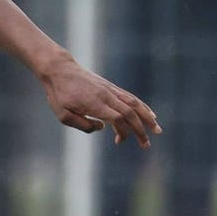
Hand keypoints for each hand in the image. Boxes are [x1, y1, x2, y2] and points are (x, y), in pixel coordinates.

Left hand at [38, 54, 160, 148]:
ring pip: (134, 103)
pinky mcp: (110, 87)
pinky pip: (130, 97)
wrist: (60, 70)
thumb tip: (102, 128)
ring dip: (147, 117)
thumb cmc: (59, 94)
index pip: (118, 118)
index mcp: (95, 104)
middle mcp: (107, 96)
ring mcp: (110, 90)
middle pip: (130, 113)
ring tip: (157, 129)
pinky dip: (141, 106)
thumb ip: (83, 125)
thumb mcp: (63, 115)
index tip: (118, 142)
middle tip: (147, 145)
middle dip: (141, 129)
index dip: (124, 132)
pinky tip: (149, 113)